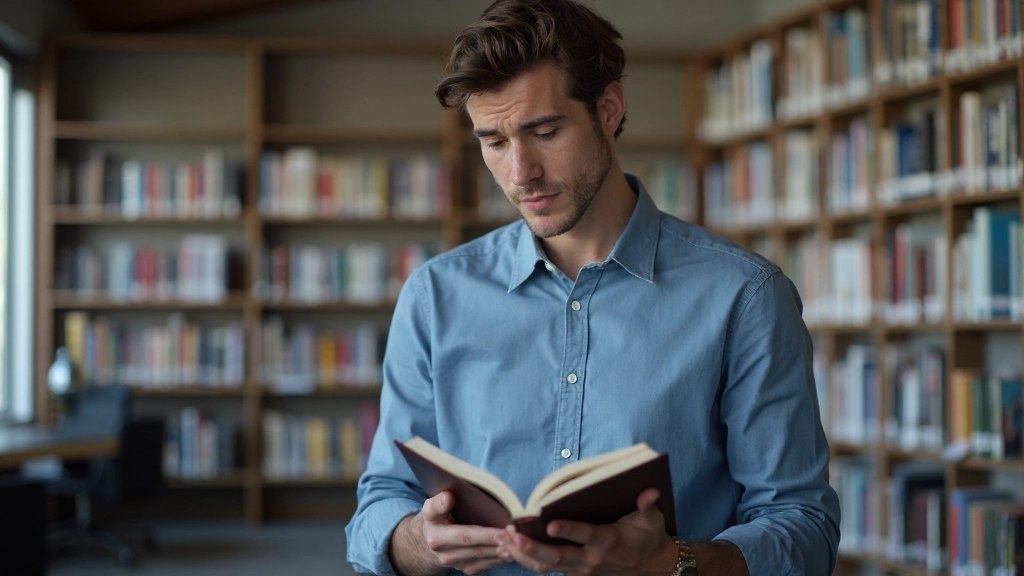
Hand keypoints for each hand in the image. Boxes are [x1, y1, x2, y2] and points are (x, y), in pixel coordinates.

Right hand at [390, 491, 512, 575]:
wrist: (426, 543)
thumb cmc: (435, 519)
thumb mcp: (429, 508)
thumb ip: (437, 503)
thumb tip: (448, 497)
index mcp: (437, 538)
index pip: (465, 535)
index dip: (486, 535)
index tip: (504, 531)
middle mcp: (446, 555)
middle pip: (478, 549)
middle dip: (500, 543)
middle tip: (519, 536)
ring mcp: (457, 565)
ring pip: (484, 559)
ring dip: (503, 553)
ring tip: (521, 545)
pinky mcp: (466, 569)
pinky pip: (486, 566)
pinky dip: (500, 559)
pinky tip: (514, 551)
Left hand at [495, 488, 677, 575]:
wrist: (653, 568)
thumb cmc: (649, 538)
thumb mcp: (653, 521)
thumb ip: (649, 506)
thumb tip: (650, 492)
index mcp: (608, 541)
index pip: (584, 535)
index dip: (567, 530)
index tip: (549, 524)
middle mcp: (591, 558)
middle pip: (556, 557)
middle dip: (531, 547)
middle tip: (512, 534)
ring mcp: (581, 569)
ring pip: (547, 566)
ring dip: (523, 555)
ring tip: (504, 540)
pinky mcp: (575, 573)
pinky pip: (547, 569)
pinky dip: (527, 560)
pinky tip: (511, 548)